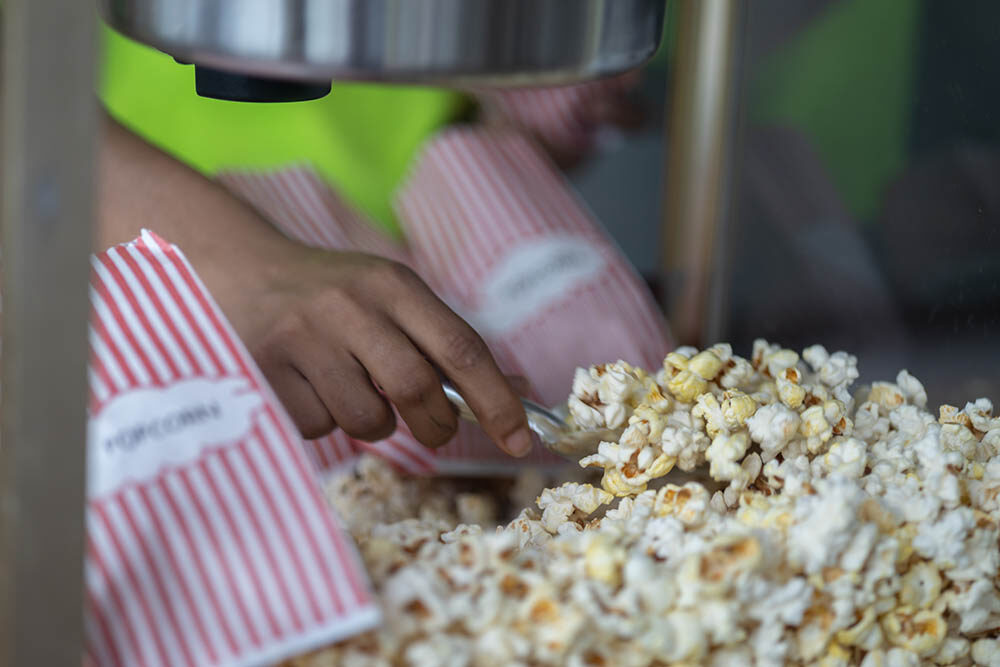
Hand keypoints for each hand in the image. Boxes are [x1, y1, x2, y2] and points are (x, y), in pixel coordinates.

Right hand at [212, 238, 532, 455]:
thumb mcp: (392, 299)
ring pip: (366, 419)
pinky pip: (317, 427)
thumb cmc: (336, 295)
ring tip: (352, 393)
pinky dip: (325, 422)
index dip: (497, 401)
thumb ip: (446, 343)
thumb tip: (519, 389)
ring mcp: (302, 336)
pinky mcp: (262, 370)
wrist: (242, 271)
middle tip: (434, 430)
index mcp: (393, 284)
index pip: (461, 348)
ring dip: (373, 425)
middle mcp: (349, 305)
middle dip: (436, 426)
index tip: (521, 441)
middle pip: (415, 389)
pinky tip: (308, 388)